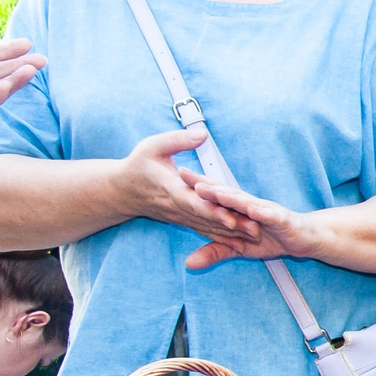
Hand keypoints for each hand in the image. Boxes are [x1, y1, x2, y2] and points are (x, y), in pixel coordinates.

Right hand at [116, 127, 261, 242]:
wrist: (120, 191)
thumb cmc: (137, 166)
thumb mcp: (152, 146)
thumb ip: (178, 140)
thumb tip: (203, 134)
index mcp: (171, 188)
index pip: (194, 201)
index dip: (213, 210)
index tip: (231, 216)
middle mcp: (177, 206)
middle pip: (207, 218)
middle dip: (231, 224)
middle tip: (254, 229)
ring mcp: (180, 215)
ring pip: (208, 226)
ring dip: (231, 233)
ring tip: (255, 235)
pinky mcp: (184, 219)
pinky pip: (204, 229)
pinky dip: (221, 236)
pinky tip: (240, 241)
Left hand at [178, 175, 325, 268]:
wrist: (306, 238)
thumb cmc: (273, 238)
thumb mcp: (239, 249)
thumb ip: (214, 252)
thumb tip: (188, 263)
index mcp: (238, 209)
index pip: (215, 195)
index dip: (197, 185)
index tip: (176, 175)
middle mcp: (250, 205)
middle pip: (226, 193)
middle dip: (206, 186)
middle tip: (185, 176)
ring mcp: (267, 211)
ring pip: (246, 202)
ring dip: (230, 197)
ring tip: (214, 192)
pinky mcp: (283, 220)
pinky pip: (272, 216)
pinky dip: (263, 213)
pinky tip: (253, 210)